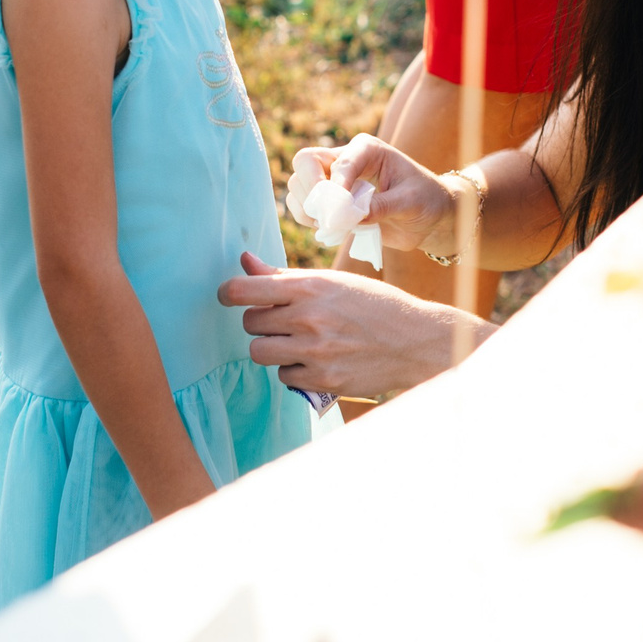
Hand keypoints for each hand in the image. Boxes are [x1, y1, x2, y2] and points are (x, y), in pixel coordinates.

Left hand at [219, 252, 491, 398]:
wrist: (415, 339)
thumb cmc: (372, 304)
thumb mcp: (332, 281)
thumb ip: (284, 277)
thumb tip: (244, 262)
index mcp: (309, 286)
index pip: (243, 291)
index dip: (227, 294)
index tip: (228, 297)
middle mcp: (308, 318)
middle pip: (249, 324)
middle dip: (262, 322)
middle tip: (286, 320)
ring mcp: (314, 351)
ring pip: (260, 352)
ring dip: (271, 348)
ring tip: (296, 341)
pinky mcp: (322, 379)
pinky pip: (283, 376)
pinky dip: (294, 370)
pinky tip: (316, 359)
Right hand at [289, 133, 461, 255]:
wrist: (431, 217)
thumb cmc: (426, 200)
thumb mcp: (410, 202)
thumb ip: (381, 207)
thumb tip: (349, 216)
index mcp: (366, 149)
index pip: (338, 163)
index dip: (334, 188)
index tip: (340, 213)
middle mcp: (346, 159)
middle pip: (305, 162)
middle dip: (310, 190)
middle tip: (326, 215)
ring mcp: (334, 180)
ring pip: (298, 185)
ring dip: (307, 208)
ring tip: (333, 225)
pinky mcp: (330, 202)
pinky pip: (302, 206)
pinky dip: (308, 220)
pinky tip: (332, 230)